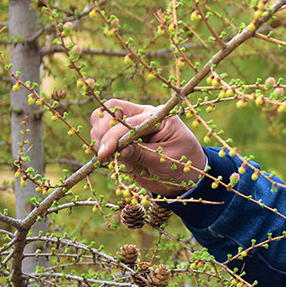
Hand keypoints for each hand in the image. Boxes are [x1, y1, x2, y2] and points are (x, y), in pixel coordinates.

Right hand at [89, 98, 206, 197]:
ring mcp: (130, 127)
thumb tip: (118, 150)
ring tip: (110, 157)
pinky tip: (111, 159)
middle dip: (102, 130)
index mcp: (156, 117)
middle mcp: (141, 117)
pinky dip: (101, 147)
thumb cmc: (182, 164)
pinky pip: (103, 137)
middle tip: (105, 152)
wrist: (185, 176)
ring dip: (100, 139)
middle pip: (111, 110)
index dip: (114, 136)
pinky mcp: (122, 139)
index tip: (105, 152)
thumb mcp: (165, 160)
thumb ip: (142, 154)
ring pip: (102, 122)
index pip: (128, 120)